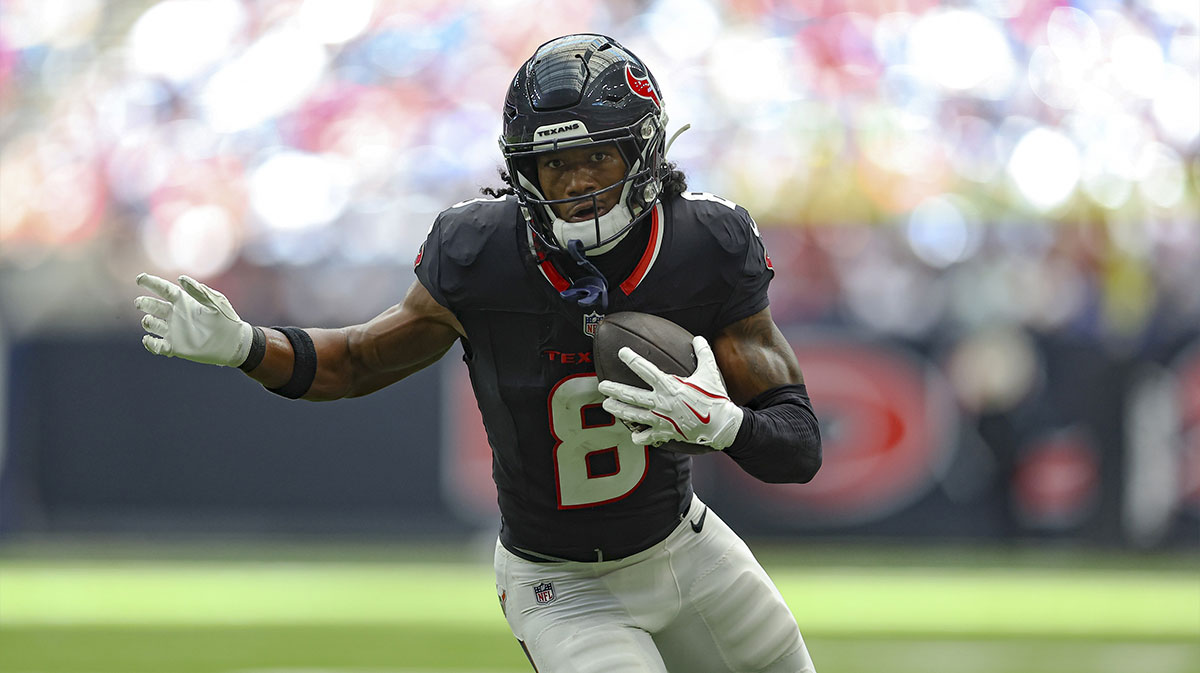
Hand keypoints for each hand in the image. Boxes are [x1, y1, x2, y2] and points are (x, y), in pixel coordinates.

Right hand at [134, 273, 252, 366]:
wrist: (234, 343)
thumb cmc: (227, 319)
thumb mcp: (215, 302)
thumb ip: (198, 291)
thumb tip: (180, 278)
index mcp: (184, 301)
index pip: (163, 289)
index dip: (151, 283)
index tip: (140, 278)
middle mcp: (176, 315)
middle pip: (153, 306)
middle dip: (144, 303)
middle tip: (140, 303)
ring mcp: (174, 331)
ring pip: (151, 324)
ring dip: (147, 321)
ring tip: (150, 320)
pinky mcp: (175, 347)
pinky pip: (157, 345)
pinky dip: (150, 343)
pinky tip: (149, 340)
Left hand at [598, 336, 742, 449]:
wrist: (721, 425)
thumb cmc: (715, 398)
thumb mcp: (710, 372)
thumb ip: (703, 353)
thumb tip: (698, 338)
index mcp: (670, 386)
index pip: (646, 370)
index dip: (632, 360)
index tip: (622, 352)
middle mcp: (661, 403)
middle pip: (632, 395)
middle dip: (615, 389)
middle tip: (602, 386)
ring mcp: (661, 419)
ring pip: (634, 415)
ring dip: (619, 410)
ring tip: (607, 405)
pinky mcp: (666, 432)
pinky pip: (648, 436)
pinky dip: (639, 436)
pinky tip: (633, 435)